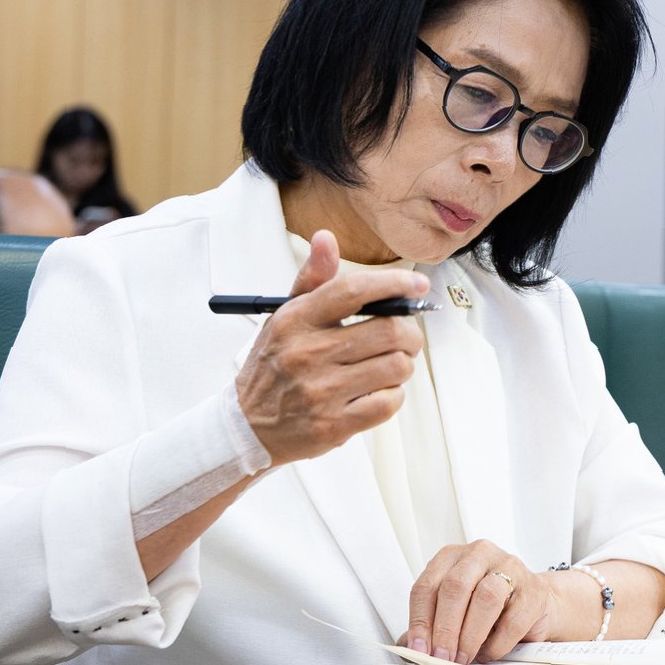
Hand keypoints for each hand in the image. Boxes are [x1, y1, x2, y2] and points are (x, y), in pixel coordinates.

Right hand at [234, 229, 428, 464]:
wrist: (247, 426)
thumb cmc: (273, 365)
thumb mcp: (284, 317)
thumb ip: (312, 279)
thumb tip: (326, 238)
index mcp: (296, 321)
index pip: (354, 290)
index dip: (394, 284)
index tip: (418, 286)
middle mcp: (307, 354)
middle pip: (389, 331)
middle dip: (410, 333)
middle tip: (406, 337)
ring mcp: (320, 391)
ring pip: (396, 367)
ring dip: (402, 365)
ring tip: (387, 365)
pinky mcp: (333, 424)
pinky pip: (389, 402)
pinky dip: (393, 395)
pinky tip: (377, 390)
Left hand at [407, 540, 556, 664]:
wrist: (535, 604)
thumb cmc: (488, 609)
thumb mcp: (455, 611)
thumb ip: (431, 625)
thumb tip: (411, 649)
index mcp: (453, 556)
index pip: (427, 586)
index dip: (420, 620)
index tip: (418, 650)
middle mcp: (480, 554)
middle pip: (455, 587)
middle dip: (445, 629)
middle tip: (441, 658)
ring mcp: (510, 568)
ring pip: (485, 598)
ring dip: (469, 636)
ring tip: (463, 659)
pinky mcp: (534, 590)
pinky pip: (512, 620)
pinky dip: (496, 644)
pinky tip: (489, 653)